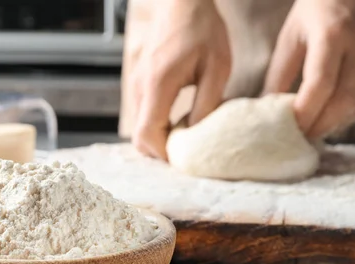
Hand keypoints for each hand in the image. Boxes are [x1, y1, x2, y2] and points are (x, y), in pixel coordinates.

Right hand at [131, 0, 230, 159]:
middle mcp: (141, 88)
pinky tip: (180, 119)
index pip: (147, 134)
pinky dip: (158, 125)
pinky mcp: (141, 84)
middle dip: (160, 151)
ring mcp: (137, 86)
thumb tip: (199, 136)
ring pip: (140, 127)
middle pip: (139, 137)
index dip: (163, 153)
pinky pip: (144, 115)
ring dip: (160, 138)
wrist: (182, 3)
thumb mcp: (217, 67)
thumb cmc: (202, 29)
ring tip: (188, 135)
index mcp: (158, 85)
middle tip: (188, 152)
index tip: (185, 157)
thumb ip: (207, 104)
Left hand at [264, 0, 354, 137]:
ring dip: (334, 124)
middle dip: (321, 124)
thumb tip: (266, 111)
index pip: (321, 83)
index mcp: (333, 33)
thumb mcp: (290, 37)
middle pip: (346, 99)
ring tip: (309, 132)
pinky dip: (345, 116)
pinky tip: (326, 119)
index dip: (305, 111)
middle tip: (297, 137)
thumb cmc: (315, 10)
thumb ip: (280, 74)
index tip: (288, 128)